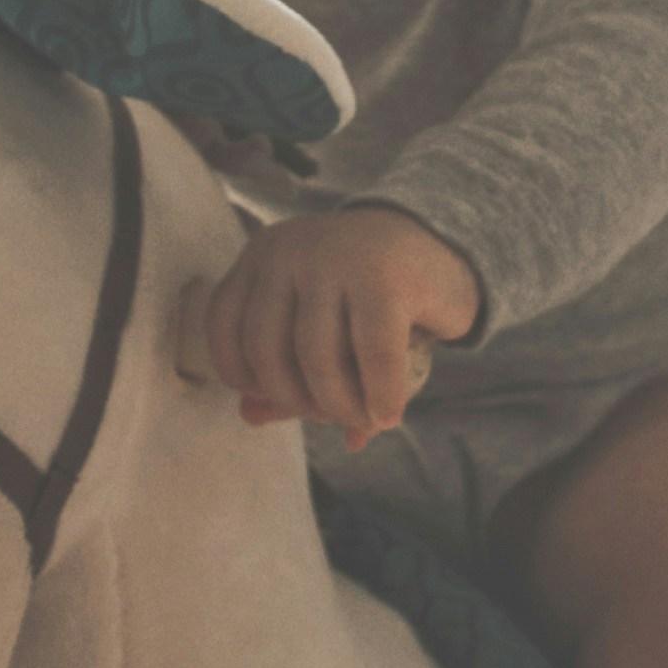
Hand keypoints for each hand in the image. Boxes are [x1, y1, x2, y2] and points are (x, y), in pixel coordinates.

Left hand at [197, 207, 478, 450]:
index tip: (278, 400)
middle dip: (297, 401)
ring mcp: (337, 258)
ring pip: (317, 357)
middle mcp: (291, 249)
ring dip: (340, 406)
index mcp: (264, 254)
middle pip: (267, 349)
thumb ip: (282, 369)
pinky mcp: (387, 276)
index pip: (225, 326)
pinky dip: (379, 396)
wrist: (442, 248)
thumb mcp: (320, 326)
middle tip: (331, 418)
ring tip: (363, 420)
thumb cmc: (370, 296)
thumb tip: (250, 416)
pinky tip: (388, 416)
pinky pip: (373, 355)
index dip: (243, 376)